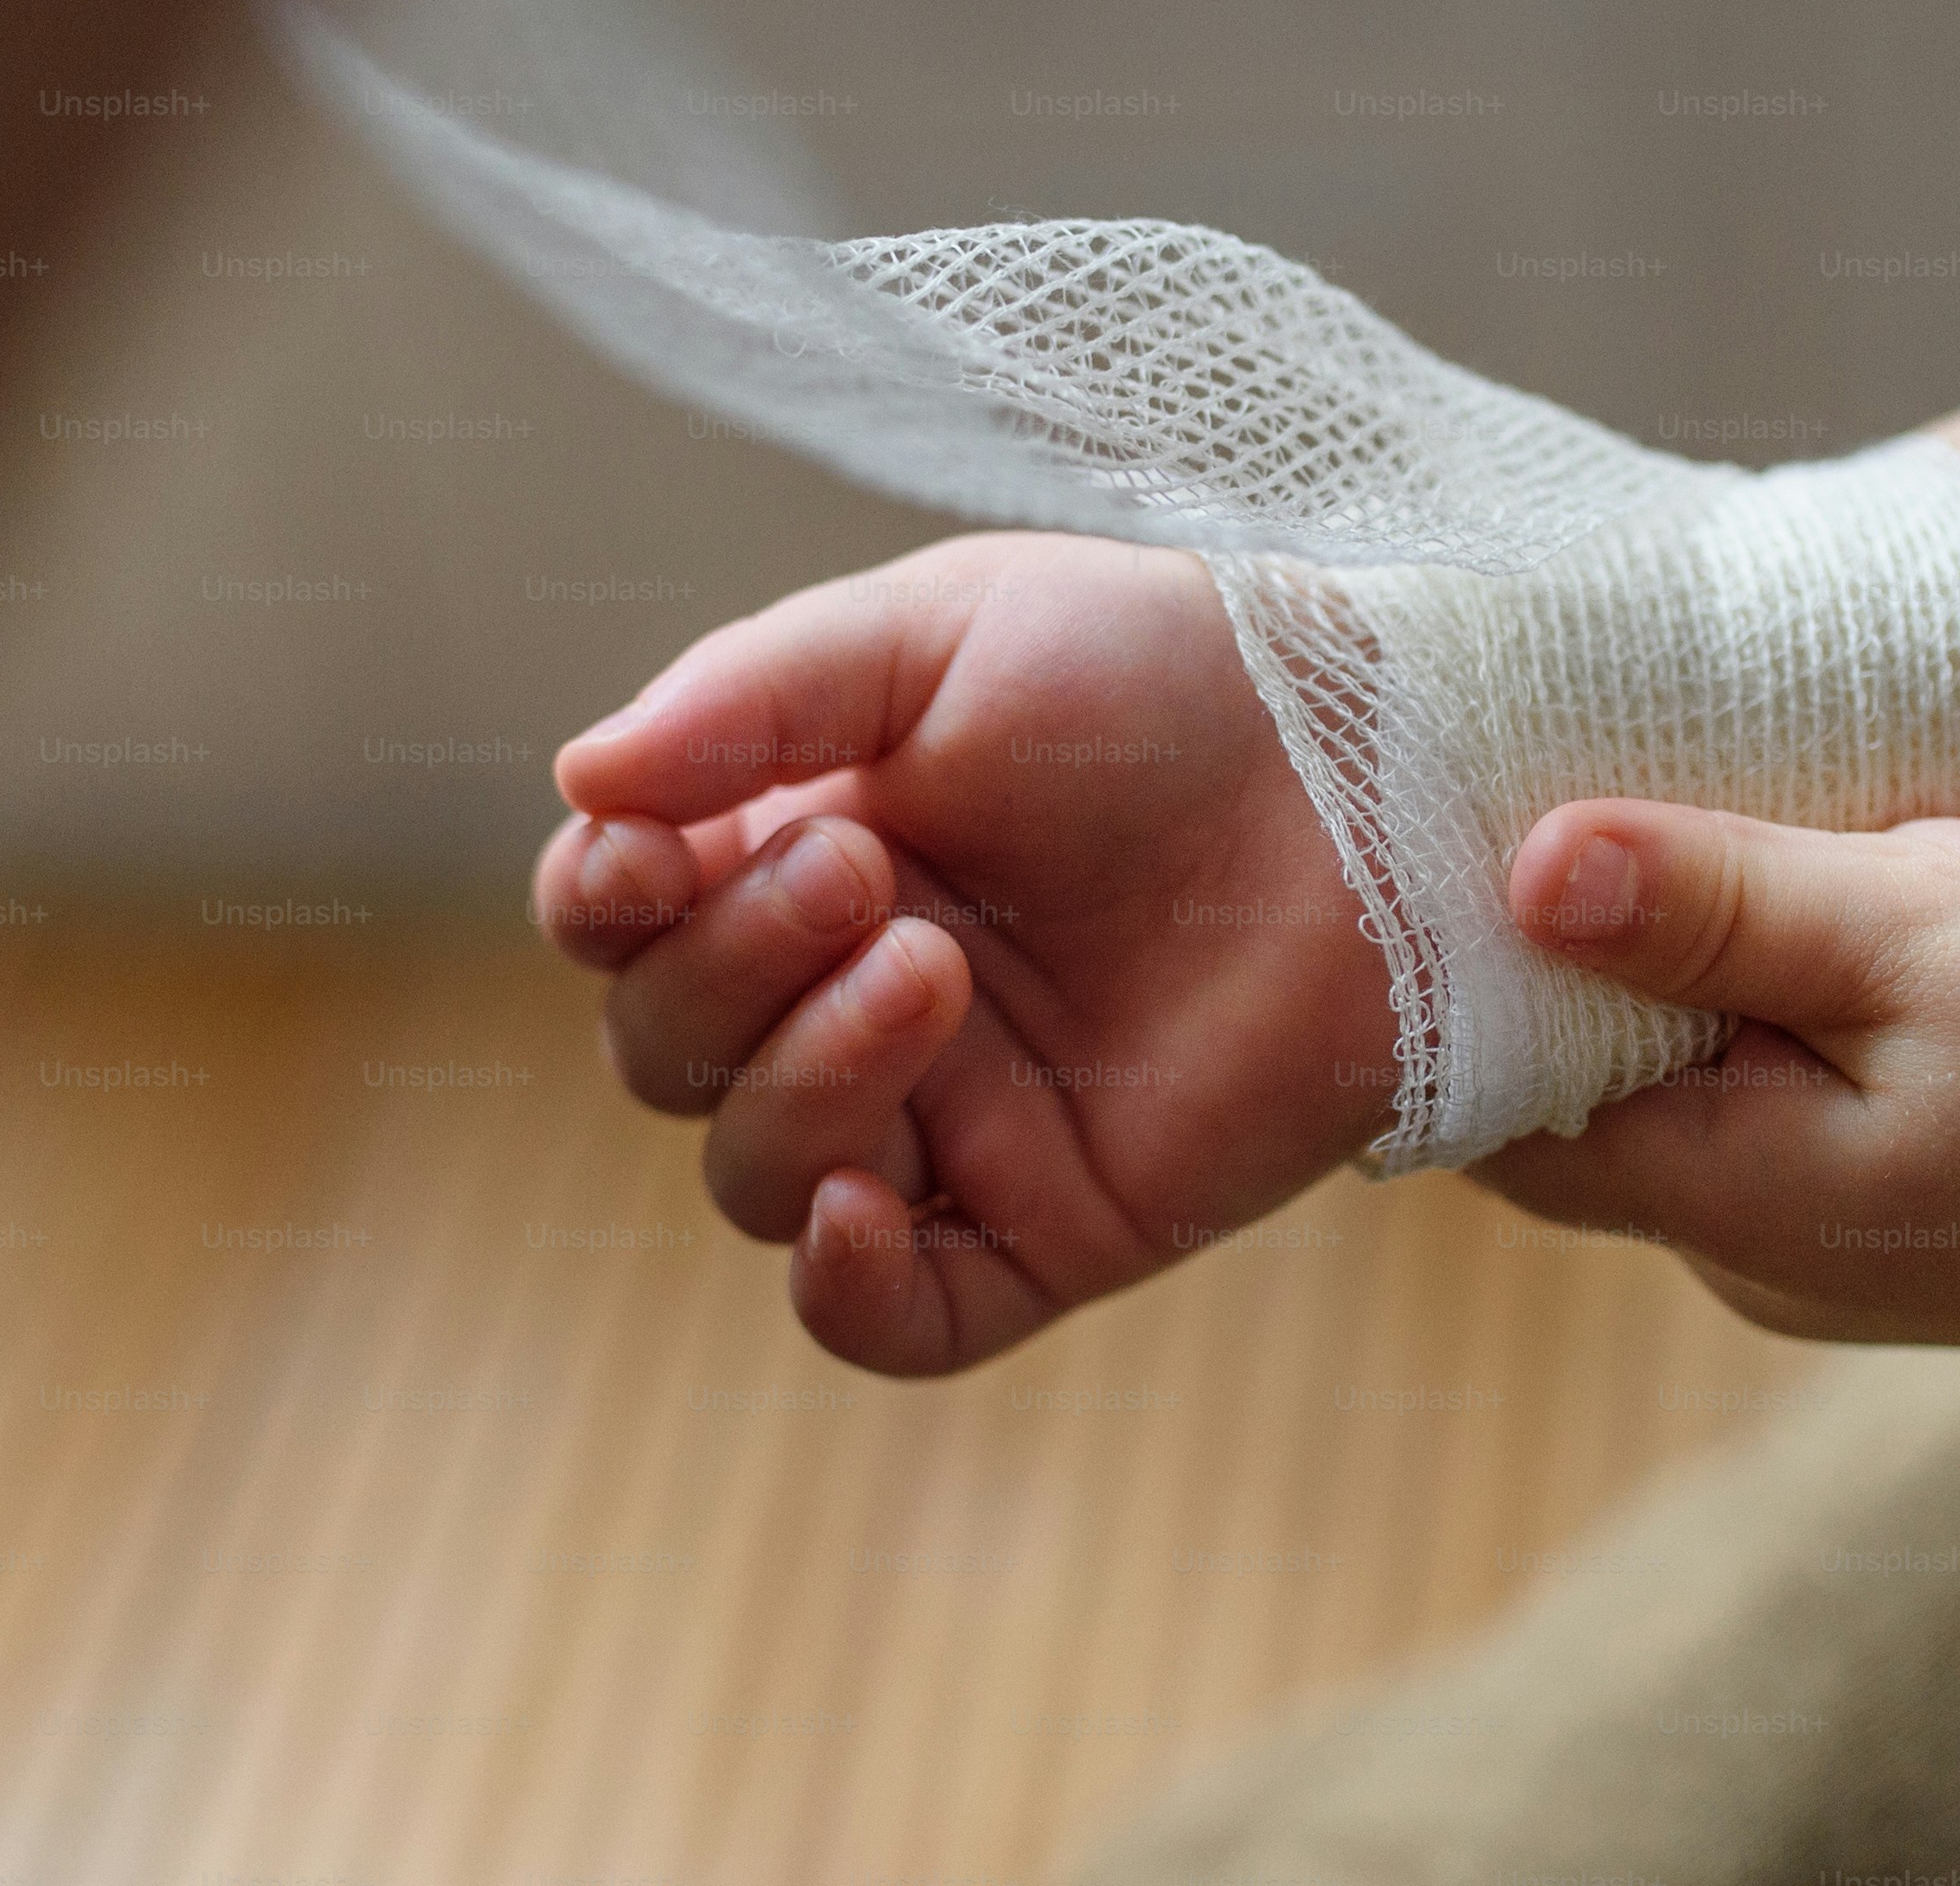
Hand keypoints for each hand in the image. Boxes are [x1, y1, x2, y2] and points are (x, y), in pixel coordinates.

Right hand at [529, 533, 1395, 1375]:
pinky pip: (901, 1325)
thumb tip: (582, 784)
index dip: (607, 905)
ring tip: (931, 965)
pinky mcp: (1058, 1223)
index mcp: (806, 856)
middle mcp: (856, 1000)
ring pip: (765, 1181)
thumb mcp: (942, 634)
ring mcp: (954, 1123)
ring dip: (803, 1082)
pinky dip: (846, 1294)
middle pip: (672, 1057)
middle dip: (733, 970)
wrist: (1377, 769)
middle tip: (869, 870)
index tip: (650, 857)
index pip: (626, 926)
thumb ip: (755, 698)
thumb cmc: (1170, 676)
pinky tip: (859, 1208)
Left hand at [1478, 802, 1959, 1409]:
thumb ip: (1715, 904)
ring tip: (1692, 822)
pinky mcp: (1904, 1206)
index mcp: (1726, 1198)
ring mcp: (1830, 1241)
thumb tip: (1522, 870)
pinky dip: (1770, 1005)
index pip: (1489, 1106)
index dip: (1453, 972)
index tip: (1447, 824)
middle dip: (1564, 959)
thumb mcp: (1916, 929)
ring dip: (1680, 972)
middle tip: (1564, 783)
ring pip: (1687, 1088)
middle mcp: (1751, 1249)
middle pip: (1580, 1095)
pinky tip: (1813, 908)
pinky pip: (1782, 1096)